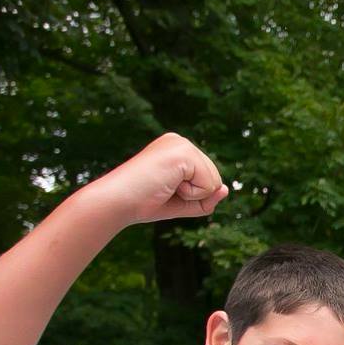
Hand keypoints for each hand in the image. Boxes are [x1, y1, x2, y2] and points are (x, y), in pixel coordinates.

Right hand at [85, 132, 228, 225]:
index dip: (192, 195)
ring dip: (192, 194)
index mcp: (177, 149)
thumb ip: (206, 198)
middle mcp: (180, 141)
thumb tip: (226, 189)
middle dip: (195, 195)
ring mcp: (181, 144)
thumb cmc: (144, 203)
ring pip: (214, 182)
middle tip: (163, 190)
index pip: (207, 178)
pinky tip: (167, 185)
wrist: (117, 201)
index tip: (163, 191)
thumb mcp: (182, 202)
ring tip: (164, 186)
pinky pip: (209, 185)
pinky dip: (191, 194)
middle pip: (215, 179)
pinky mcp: (183, 153)